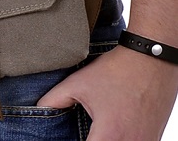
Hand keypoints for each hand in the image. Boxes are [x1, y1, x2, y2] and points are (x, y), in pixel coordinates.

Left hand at [37, 46, 177, 140]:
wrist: (151, 59)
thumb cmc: (117, 71)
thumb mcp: (78, 83)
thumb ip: (54, 100)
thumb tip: (39, 109)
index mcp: (109, 137)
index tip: (65, 136)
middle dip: (89, 139)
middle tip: (80, 128)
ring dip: (101, 138)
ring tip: (94, 125)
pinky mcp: (152, 139)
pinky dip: (118, 138)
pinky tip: (109, 124)